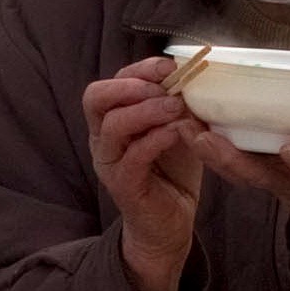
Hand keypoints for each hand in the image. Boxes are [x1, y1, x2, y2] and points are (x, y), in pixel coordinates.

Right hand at [84, 56, 212, 290]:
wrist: (169, 224)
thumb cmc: (172, 173)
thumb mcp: (176, 128)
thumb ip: (176, 104)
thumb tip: (193, 74)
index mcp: (112, 119)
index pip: (112, 83)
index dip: (139, 70)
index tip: (171, 66)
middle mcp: (102, 138)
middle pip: (96, 97)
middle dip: (132, 85)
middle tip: (167, 87)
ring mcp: (109, 162)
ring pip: (113, 125)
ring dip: (146, 110)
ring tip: (177, 108)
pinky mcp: (123, 185)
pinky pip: (132, 157)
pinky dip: (156, 139)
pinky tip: (178, 132)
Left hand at [195, 80, 289, 252]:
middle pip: (257, 175)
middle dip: (228, 159)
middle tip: (202, 137)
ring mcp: (272, 177)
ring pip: (234, 167)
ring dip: (206, 148)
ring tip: (180, 122)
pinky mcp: (258, 168)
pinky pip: (227, 158)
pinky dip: (204, 141)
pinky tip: (182, 116)